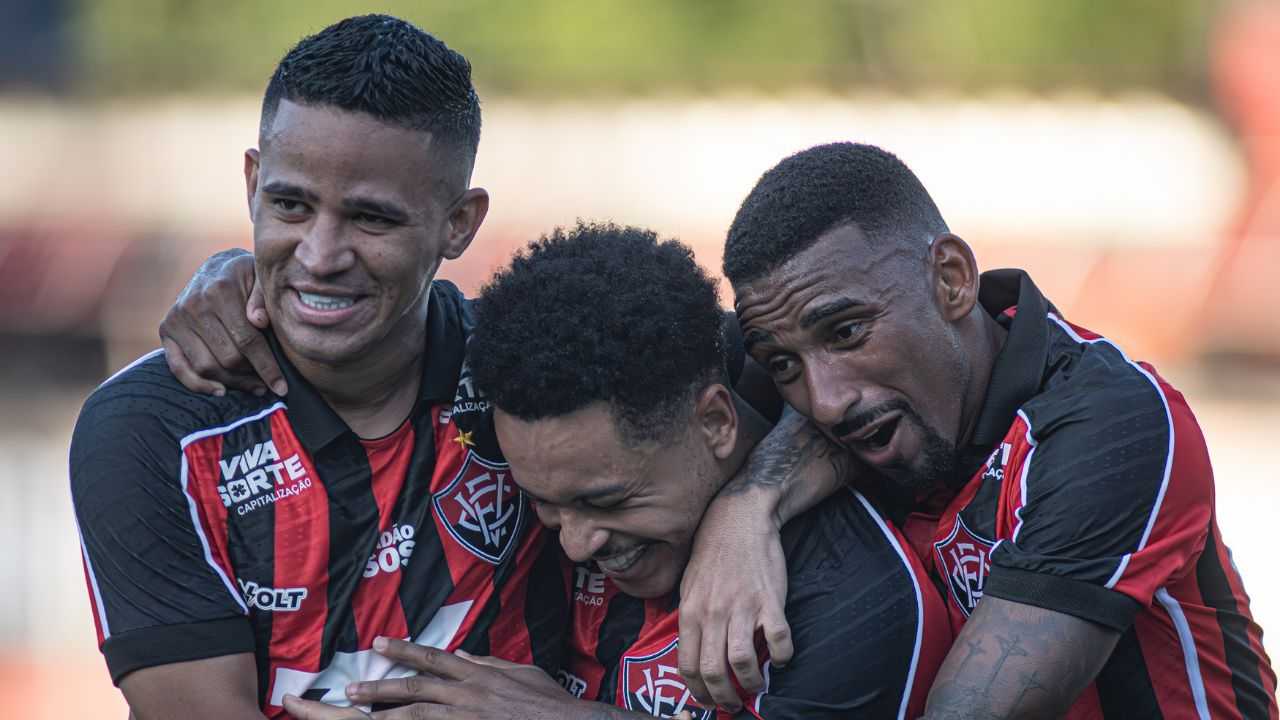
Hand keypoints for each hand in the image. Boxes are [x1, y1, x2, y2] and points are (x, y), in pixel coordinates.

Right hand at [159, 248, 283, 396]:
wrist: (217, 267)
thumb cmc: (247, 278)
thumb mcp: (261, 277)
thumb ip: (263, 298)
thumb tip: (259, 321)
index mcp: (221, 290)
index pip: (248, 340)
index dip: (267, 367)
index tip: (281, 387)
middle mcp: (194, 305)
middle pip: (228, 358)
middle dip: (252, 375)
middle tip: (267, 384)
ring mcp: (177, 318)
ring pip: (207, 367)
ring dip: (232, 382)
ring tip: (252, 385)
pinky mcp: (166, 329)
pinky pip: (178, 367)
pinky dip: (198, 385)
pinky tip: (221, 391)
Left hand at [285, 637, 622, 719]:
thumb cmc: (549, 702)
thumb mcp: (520, 673)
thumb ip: (489, 664)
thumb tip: (465, 655)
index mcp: (479, 674)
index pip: (435, 658)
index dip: (405, 650)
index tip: (379, 643)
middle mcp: (469, 693)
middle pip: (416, 686)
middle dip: (381, 686)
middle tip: (350, 688)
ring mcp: (468, 716)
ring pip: (417, 713)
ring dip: (385, 712)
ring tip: (356, 712)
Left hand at [678, 485, 790, 712]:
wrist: (739, 518)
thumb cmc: (712, 552)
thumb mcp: (688, 584)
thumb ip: (690, 617)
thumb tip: (692, 650)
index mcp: (690, 611)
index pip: (687, 665)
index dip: (697, 691)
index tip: (707, 700)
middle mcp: (713, 613)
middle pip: (713, 671)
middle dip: (723, 697)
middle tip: (732, 704)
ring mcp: (742, 607)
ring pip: (742, 662)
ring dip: (750, 683)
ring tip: (756, 685)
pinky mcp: (770, 600)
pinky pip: (778, 640)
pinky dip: (781, 657)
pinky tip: (780, 659)